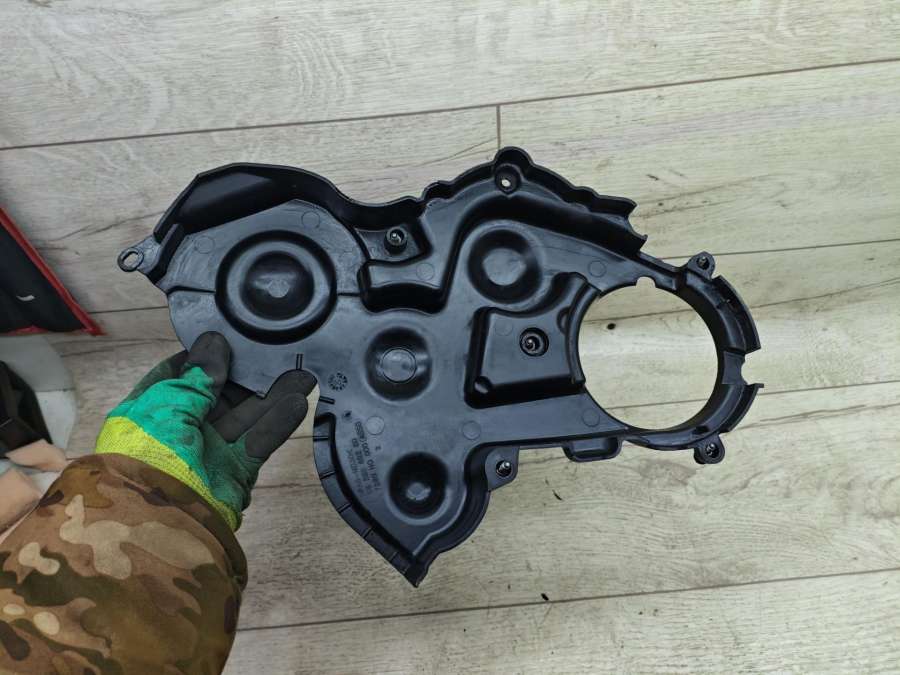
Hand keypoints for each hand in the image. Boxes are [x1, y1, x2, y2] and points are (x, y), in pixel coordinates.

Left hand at [94, 332, 313, 528]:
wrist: (156, 524)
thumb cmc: (145, 458)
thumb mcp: (166, 405)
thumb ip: (196, 377)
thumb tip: (214, 344)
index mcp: (149, 412)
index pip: (176, 376)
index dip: (202, 357)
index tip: (229, 337)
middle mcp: (179, 432)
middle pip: (218, 396)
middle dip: (246, 375)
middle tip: (274, 351)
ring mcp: (208, 454)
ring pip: (245, 417)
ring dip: (272, 395)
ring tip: (302, 372)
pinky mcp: (233, 474)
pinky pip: (258, 442)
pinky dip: (277, 423)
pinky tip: (298, 401)